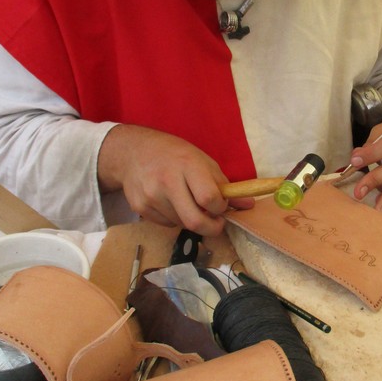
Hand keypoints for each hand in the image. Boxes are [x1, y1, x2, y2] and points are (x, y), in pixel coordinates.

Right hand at [98, 125, 252, 236]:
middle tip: (216, 222)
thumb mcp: (202, 161)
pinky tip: (171, 202)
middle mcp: (167, 181)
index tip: (222, 205)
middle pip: (195, 221)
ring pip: (182, 224)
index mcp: (187, 165)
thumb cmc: (174, 154)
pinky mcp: (140, 208)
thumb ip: (224, 184)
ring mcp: (151, 196)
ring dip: (192, 219)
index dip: (220, 208)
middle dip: (212, 228)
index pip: (209, 198)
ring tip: (189, 202)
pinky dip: (175, 218)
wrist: (133, 152)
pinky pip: (167, 224)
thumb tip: (248, 204)